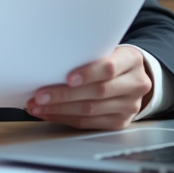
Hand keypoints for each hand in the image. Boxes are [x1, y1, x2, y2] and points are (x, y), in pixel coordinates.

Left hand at [25, 46, 152, 130]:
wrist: (132, 76)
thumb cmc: (112, 59)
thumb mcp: (107, 49)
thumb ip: (88, 53)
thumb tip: (51, 61)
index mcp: (132, 60)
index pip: (110, 68)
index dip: (88, 73)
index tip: (68, 78)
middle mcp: (135, 84)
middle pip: (97, 92)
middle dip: (64, 95)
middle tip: (40, 95)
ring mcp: (129, 106)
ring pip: (90, 110)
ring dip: (59, 109)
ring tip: (38, 105)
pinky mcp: (119, 122)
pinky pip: (87, 123)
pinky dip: (64, 118)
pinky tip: (49, 113)